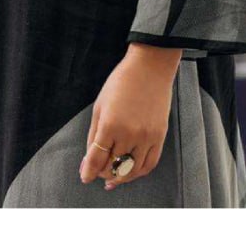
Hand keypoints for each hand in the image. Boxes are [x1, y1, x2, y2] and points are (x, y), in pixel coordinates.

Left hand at [79, 44, 181, 190]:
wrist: (150, 68)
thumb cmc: (121, 82)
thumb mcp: (100, 106)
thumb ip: (93, 135)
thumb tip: (88, 161)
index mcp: (110, 125)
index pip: (97, 158)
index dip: (88, 171)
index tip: (85, 176)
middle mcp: (129, 134)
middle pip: (113, 167)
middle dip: (102, 172)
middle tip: (97, 171)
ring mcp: (147, 137)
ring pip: (132, 171)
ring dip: (120, 177)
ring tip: (112, 177)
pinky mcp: (160, 137)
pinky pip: (149, 164)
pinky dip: (138, 172)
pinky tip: (130, 171)